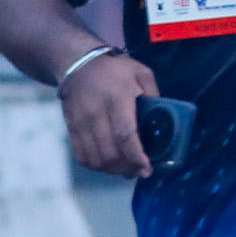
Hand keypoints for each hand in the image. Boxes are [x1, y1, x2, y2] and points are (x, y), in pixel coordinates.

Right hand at [59, 47, 160, 180]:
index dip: (136, 157)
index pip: (125, 136)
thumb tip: (164, 119)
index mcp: (117, 100)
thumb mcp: (141, 73)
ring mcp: (81, 123)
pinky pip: (81, 155)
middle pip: (110, 153)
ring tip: (126, 170)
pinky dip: (96, 165)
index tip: (147, 168)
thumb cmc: (115, 69)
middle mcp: (96, 115)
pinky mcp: (71, 129)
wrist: (78, 64)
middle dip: (127, 168)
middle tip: (140, 172)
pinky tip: (108, 165)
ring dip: (112, 170)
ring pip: (95, 158)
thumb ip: (153, 94)